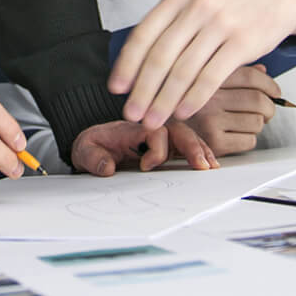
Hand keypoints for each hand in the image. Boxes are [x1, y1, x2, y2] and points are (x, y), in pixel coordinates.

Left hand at [70, 120, 218, 175]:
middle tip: (201, 165)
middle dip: (191, 146)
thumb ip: (93, 158)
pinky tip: (210, 164)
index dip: (156, 149)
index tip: (145, 168)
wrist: (95, 144)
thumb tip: (107, 168)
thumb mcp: (84, 150)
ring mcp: (162, 135)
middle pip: (178, 129)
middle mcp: (152, 128)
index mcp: (134, 127)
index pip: (155, 131)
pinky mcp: (168, 145)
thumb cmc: (93, 145)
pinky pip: (188, 145)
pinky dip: (200, 152)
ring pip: (187, 136)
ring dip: (201, 149)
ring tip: (211, 166)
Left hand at [108, 0, 295, 129]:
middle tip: (132, 114)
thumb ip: (170, 25)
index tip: (116, 89)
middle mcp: (197, 7)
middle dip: (142, 91)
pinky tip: (184, 112)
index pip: (144, 34)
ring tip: (154, 120)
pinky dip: (193, 99)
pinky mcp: (242, 43)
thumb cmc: (231, 5)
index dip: (127, 64)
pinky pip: (210, 77)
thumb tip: (136, 64)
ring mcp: (220, 24)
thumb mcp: (196, 1)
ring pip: (183, 71)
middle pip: (160, 56)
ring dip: (164, 101)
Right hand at [186, 65, 279, 154]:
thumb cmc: (184, 102)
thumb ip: (233, 72)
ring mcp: (210, 120)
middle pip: (258, 100)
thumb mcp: (203, 78)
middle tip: (267, 110)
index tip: (275, 91)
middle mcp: (209, 97)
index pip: (250, 77)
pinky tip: (236, 134)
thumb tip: (262, 71)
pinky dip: (249, 138)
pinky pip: (249, 140)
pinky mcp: (213, 143)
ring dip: (257, 123)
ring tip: (246, 121)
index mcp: (208, 75)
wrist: (158, 125)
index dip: (269, 84)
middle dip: (270, 107)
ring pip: (256, 122)